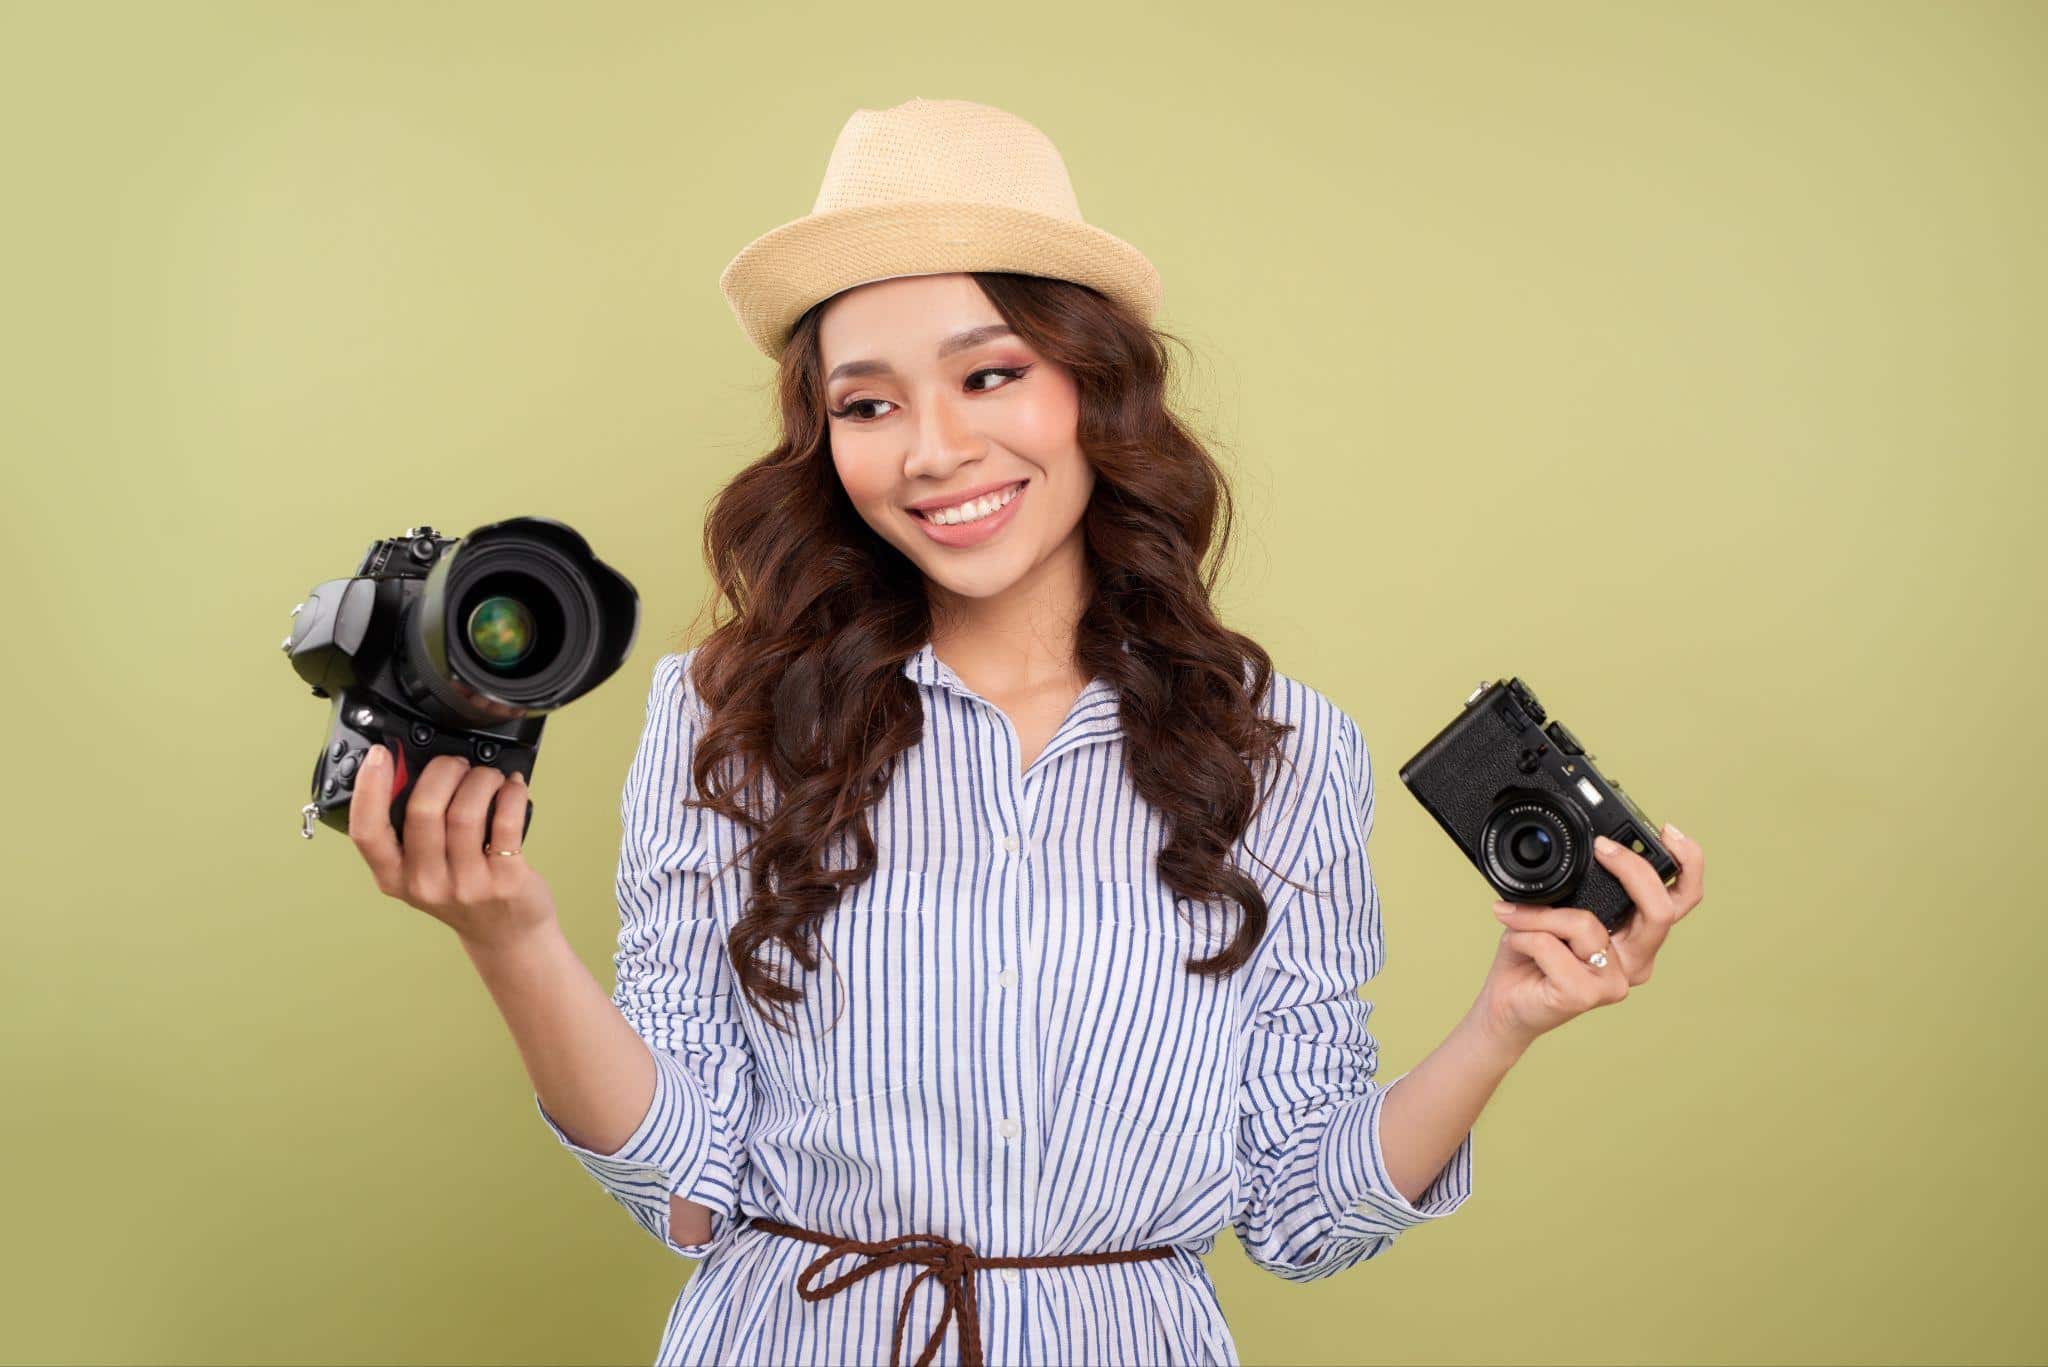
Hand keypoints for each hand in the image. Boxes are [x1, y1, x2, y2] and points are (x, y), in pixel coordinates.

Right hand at [347, 747, 557, 948]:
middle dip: (443, 771)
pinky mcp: (505, 881)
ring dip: (480, 779)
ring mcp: (466, 885)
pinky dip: (510, 793)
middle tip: (456, 764)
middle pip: (423, 811)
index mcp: (394, 877)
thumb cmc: (462, 892)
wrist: (505, 935)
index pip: (367, 832)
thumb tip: (410, 769)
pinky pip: (506, 822)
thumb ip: (411, 831)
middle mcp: (425, 884)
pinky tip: (512, 788)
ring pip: (466, 812)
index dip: (369, 788)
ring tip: (488, 776)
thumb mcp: (421, 870)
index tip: (379, 755)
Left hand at [1472, 822, 1705, 1052]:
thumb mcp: (1561, 908)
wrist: (1507, 1004)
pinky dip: (1524, 934)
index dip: (1688, 864)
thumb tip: (1587, 847)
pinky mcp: (1586, 995)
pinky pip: (1551, 946)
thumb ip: (1582, 887)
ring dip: (1540, 913)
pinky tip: (1515, 942)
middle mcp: (1636, 959)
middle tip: (1602, 848)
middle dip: (1632, 869)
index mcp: (1636, 935)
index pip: (1682, 900)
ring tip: (1514, 915)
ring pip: (1586, 923)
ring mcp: (1614, 980)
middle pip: (1661, 910)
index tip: (1669, 831)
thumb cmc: (1532, 955)